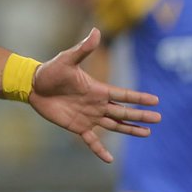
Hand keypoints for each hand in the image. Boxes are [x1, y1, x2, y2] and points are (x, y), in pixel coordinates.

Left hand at [28, 28, 160, 162]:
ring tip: (146, 133)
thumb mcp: (67, 59)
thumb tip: (96, 31)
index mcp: (98, 89)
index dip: (138, 98)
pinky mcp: (77, 127)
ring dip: (129, 130)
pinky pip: (91, 141)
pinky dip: (100, 150)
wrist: (33, 86)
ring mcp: (88, 116)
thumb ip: (83, 49)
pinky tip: (110, 160)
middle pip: (123, 112)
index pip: (123, 95)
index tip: (155, 100)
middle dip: (140, 116)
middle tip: (158, 119)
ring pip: (114, 126)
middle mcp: (97, 104)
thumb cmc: (50, 71)